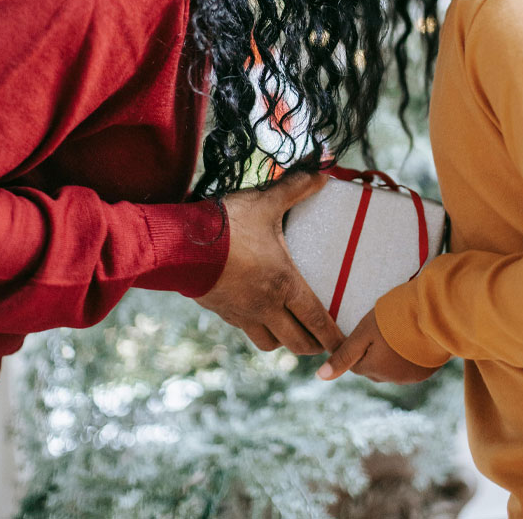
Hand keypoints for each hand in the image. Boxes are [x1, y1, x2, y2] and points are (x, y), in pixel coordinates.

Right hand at [196, 170, 343, 355]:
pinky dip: (257, 328)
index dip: (332, 336)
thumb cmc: (227, 226)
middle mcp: (265, 306)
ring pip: (269, 343)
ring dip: (283, 340)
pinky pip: (245, 330)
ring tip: (290, 329)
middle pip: (296, 342)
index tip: (343, 346)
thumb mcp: (265, 203)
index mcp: (284, 283)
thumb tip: (322, 174)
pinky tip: (258, 315)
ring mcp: (242, 313)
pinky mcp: (222, 311)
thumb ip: (295, 189)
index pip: (315, 319)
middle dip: (313, 345)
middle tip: (321, 342)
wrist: (179, 246)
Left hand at [316, 309, 439, 383]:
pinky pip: (410, 368)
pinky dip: (408, 358)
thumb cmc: (394, 319)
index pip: (356, 364)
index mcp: (374, 369)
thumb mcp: (364, 332)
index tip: (366, 331)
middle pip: (374, 369)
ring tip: (399, 333)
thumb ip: (344, 355)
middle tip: (382, 331)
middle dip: (374, 354)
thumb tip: (320, 376)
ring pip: (392, 370)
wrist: (433, 314)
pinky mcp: (426, 372)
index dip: (358, 347)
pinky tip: (413, 339)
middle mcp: (392, 379)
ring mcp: (411, 377)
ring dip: (391, 357)